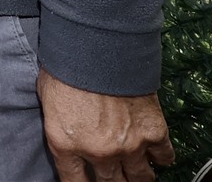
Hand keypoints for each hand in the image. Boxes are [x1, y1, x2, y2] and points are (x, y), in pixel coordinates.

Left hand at [37, 67, 173, 181]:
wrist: (97, 43)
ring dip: (139, 176)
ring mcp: (128, 144)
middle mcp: (98, 151)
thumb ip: (60, 126)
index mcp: (66, 144)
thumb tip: (67, 133)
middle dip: (113, 181)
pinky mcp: (153, 131)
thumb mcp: (47, 99)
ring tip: (138, 173)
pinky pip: (164, 156)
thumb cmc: (67, 64)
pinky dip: (162, 157)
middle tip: (115, 176)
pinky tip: (157, 154)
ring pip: (141, 178)